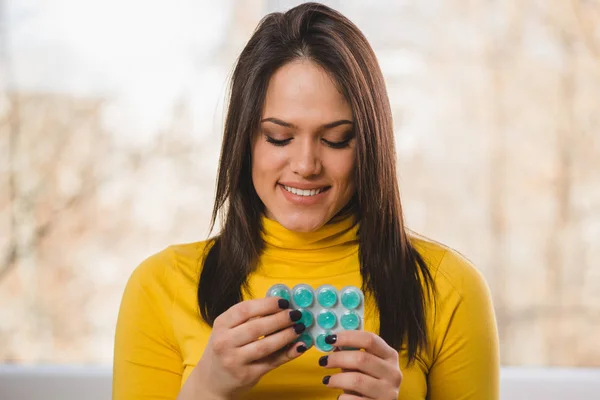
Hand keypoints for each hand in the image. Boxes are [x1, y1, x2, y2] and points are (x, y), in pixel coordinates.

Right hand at [182, 297, 306, 399]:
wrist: (211, 382)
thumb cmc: (224, 349)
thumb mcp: (228, 330)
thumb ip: (249, 318)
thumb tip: (282, 306)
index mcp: (221, 324)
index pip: (244, 310)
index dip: (267, 304)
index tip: (284, 302)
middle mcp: (224, 342)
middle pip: (256, 327)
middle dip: (280, 319)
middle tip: (296, 314)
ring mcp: (234, 360)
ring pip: (265, 346)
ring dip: (286, 335)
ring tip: (299, 328)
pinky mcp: (246, 375)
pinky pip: (271, 362)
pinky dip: (288, 353)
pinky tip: (300, 346)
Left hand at [318, 331, 402, 399]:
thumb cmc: (368, 381)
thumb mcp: (364, 365)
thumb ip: (352, 352)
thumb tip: (332, 341)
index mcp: (390, 356)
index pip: (370, 339)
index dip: (348, 337)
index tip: (330, 339)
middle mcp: (393, 373)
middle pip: (362, 358)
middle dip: (338, 358)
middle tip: (323, 361)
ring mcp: (388, 392)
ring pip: (357, 380)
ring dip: (337, 379)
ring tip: (327, 380)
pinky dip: (343, 397)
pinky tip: (340, 396)